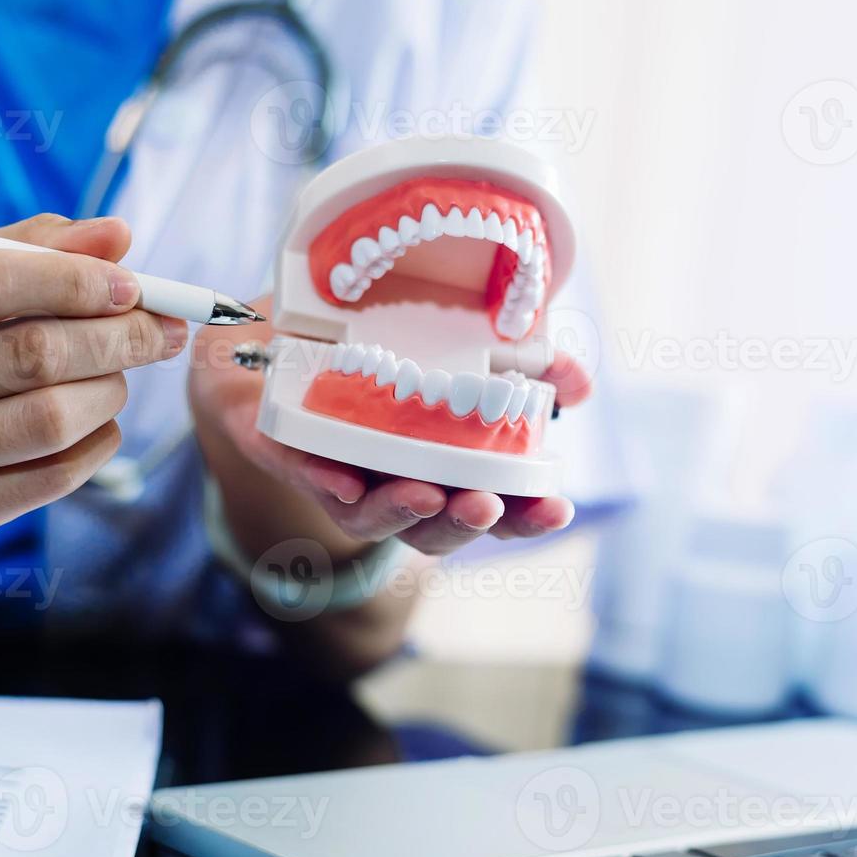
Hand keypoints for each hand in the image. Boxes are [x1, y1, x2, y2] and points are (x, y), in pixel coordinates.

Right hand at [0, 213, 187, 531]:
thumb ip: (39, 246)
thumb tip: (116, 235)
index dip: (72, 280)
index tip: (129, 285)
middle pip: (30, 356)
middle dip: (116, 337)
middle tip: (159, 329)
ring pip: (50, 420)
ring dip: (109, 389)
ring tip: (116, 373)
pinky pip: (57, 475)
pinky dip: (100, 439)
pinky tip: (97, 417)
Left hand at [188, 297, 592, 559]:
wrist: (278, 329)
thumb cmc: (376, 348)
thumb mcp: (462, 344)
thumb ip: (528, 365)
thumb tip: (578, 384)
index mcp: (440, 466)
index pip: (491, 507)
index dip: (523, 516)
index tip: (557, 507)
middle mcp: (392, 481)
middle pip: (434, 527)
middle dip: (464, 522)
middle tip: (486, 503)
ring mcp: (339, 472)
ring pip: (369, 515)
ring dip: (399, 511)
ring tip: (425, 494)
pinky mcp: (286, 448)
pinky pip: (304, 474)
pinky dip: (325, 481)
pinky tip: (347, 482)